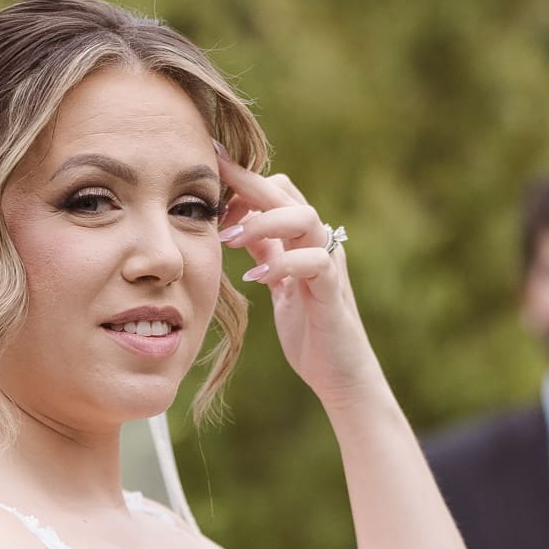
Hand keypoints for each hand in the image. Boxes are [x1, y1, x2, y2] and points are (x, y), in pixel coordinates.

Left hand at [216, 149, 379, 406]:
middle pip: (286, 193)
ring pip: (304, 218)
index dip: (242, 181)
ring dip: (263, 222)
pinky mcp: (332, 292)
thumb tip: (237, 223)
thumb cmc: (308, 328)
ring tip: (229, 240)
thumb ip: (265, 250)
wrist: (340, 373)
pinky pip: (315, 263)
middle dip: (246, 184)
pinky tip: (257, 277)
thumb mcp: (278, 282)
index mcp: (302, 238)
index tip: (208, 175)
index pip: (274, 191)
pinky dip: (283, 264)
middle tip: (210, 188)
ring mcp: (329, 264)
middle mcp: (319, 242)